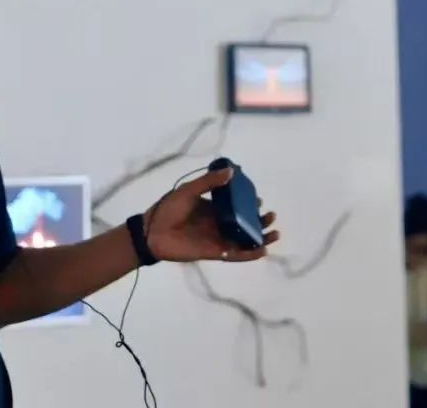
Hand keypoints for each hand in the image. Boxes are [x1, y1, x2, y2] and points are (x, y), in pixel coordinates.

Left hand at [144, 167, 279, 262]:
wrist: (151, 232)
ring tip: (275, 233)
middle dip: (259, 220)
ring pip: (244, 240)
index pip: (236, 207)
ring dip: (260, 238)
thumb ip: (208, 182)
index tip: (259, 198)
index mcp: (213, 209)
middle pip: (244, 224)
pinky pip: (235, 255)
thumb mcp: (188, 191)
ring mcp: (217, 239)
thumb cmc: (168, 209)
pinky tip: (262, 251)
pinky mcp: (214, 253)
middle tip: (271, 215)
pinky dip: (249, 254)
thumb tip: (231, 172)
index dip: (249, 204)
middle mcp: (217, 224)